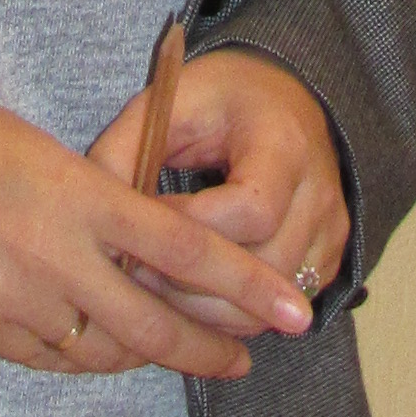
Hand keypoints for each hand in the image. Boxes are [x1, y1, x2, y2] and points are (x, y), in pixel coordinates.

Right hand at [0, 92, 317, 376]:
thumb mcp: (51, 153)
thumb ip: (105, 202)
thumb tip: (153, 250)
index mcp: (84, 198)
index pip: (188, 251)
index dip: (249, 288)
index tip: (295, 312)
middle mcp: (58, 258)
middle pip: (155, 325)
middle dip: (210, 350)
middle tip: (244, 361)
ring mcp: (17, 302)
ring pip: (106, 351)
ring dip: (146, 354)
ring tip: (175, 350)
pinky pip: (53, 360)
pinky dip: (85, 355)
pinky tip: (103, 346)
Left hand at [91, 45, 345, 328]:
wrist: (283, 100)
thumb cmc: (220, 99)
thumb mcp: (168, 103)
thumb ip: (125, 151)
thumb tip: (84, 216)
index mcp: (284, 144)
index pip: (249, 213)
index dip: (188, 231)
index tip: (140, 226)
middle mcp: (320, 193)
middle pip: (262, 270)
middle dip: (190, 282)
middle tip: (134, 276)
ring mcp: (330, 232)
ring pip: (269, 306)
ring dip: (205, 311)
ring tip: (154, 294)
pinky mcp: (328, 260)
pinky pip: (277, 311)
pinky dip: (229, 317)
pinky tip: (187, 300)